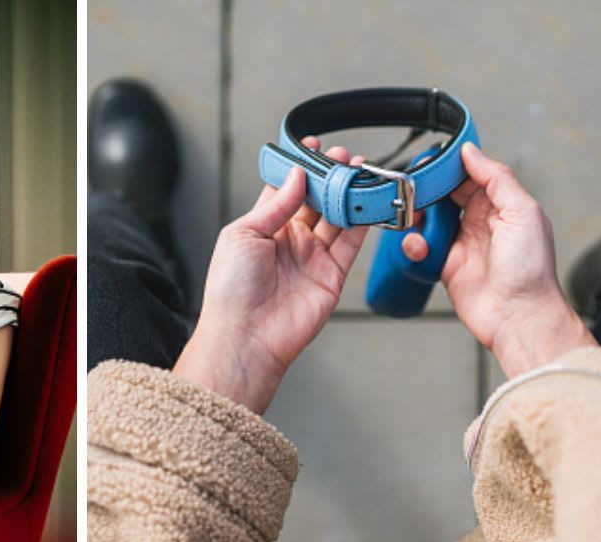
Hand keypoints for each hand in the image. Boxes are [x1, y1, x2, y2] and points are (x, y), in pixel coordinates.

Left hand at [174, 139, 369, 412]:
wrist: (246, 335)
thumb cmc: (231, 290)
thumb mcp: (243, 234)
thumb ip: (275, 204)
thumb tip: (297, 176)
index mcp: (262, 228)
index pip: (285, 190)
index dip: (300, 168)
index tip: (312, 147)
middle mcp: (289, 241)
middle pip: (316, 201)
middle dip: (330, 177)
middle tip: (344, 156)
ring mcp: (311, 257)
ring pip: (336, 218)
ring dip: (349, 194)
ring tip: (361, 169)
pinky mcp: (332, 275)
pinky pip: (351, 243)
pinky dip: (364, 221)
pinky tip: (370, 200)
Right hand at [401, 142, 595, 376]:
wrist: (518, 316)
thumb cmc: (531, 270)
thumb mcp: (522, 212)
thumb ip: (497, 178)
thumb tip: (471, 152)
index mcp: (502, 204)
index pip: (470, 175)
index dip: (449, 167)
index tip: (429, 162)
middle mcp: (480, 221)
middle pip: (445, 195)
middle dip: (427, 190)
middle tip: (411, 188)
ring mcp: (461, 243)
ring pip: (429, 219)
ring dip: (417, 217)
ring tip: (413, 220)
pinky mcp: (444, 264)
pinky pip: (421, 247)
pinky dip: (414, 244)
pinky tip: (420, 248)